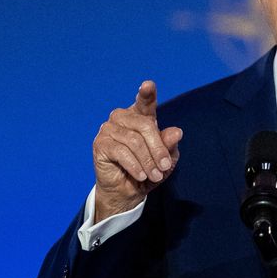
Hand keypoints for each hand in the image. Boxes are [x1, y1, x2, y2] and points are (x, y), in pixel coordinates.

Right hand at [92, 80, 182, 220]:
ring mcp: (109, 129)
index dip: (147, 93)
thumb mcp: (165, 160)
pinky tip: (141, 175)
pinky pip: (121, 152)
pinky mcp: (100, 143)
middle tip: (164, 167)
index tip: (148, 85)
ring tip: (154, 175)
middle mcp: (123, 118)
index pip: (144, 102)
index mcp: (140, 116)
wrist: (127, 192)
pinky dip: (135, 165)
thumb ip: (169, 145)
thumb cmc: (147, 171)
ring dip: (147, 161)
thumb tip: (176, 132)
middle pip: (145, 126)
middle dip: (158, 149)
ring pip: (134, 141)